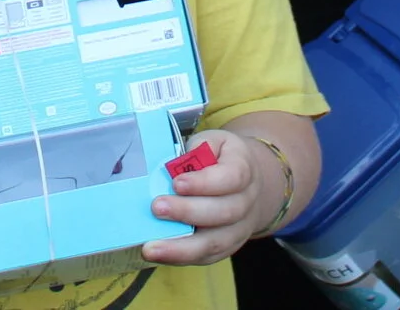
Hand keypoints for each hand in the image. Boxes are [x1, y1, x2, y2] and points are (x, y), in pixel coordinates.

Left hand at [142, 130, 269, 265]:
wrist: (247, 182)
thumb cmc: (220, 158)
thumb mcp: (211, 141)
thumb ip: (195, 149)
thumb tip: (172, 166)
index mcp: (244, 168)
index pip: (231, 177)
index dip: (205, 182)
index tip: (177, 182)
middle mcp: (247, 201)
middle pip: (225, 212)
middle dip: (188, 212)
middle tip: (157, 208)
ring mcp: (240, 228)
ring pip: (217, 242)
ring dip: (183, 247)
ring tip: (152, 247)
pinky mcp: (228, 246)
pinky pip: (208, 257)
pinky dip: (184, 258)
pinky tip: (162, 255)